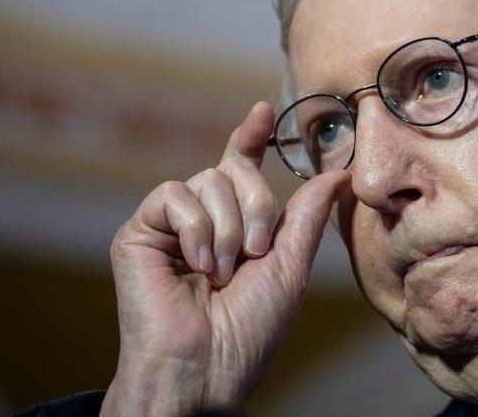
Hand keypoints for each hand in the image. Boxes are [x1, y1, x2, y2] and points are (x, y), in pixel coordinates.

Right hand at [101, 102, 349, 415]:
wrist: (205, 366)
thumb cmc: (249, 329)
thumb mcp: (291, 266)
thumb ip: (307, 216)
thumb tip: (338, 172)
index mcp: (237, 227)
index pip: (242, 169)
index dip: (251, 138)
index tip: (263, 110)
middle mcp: (203, 220)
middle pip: (233, 170)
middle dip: (255, 207)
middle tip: (255, 252)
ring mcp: (170, 226)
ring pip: (207, 180)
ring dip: (227, 228)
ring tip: (223, 272)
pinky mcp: (139, 233)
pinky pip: (173, 195)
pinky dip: (196, 229)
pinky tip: (198, 266)